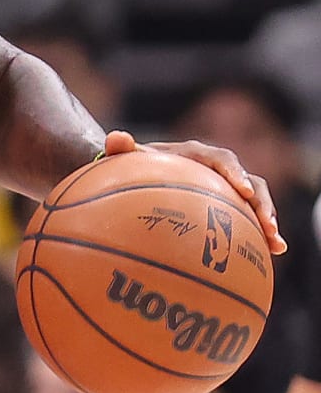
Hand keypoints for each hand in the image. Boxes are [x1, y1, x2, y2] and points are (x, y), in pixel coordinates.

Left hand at [105, 130, 286, 253]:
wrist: (135, 174)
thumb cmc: (130, 166)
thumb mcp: (123, 158)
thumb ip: (118, 148)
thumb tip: (115, 138)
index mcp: (196, 155)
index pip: (221, 160)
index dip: (235, 174)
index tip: (244, 191)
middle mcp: (216, 169)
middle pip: (249, 182)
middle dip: (262, 203)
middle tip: (269, 225)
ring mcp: (224, 187)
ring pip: (254, 201)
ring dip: (267, 220)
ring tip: (276, 244)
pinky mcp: (226, 204)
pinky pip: (247, 218)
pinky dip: (259, 233)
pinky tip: (271, 254)